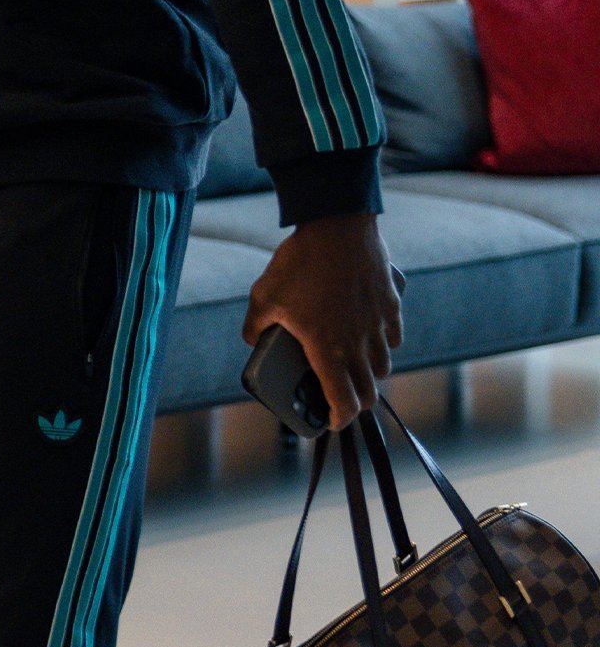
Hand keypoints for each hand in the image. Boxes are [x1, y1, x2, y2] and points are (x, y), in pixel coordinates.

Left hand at [243, 213, 404, 429]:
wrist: (337, 225)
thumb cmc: (299, 263)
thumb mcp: (263, 297)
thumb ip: (255, 326)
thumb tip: (252, 340)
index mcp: (327, 350)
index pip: (344, 403)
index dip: (338, 420)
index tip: (328, 421)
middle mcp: (359, 344)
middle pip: (370, 391)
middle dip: (355, 402)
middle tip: (339, 399)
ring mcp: (379, 325)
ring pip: (384, 366)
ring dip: (370, 375)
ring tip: (352, 368)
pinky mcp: (391, 305)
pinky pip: (393, 338)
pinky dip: (383, 346)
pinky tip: (369, 338)